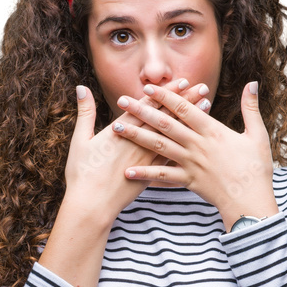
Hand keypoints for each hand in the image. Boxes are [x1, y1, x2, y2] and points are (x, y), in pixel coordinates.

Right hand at [63, 79, 210, 221]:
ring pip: (173, 135)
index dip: (167, 92)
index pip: (149, 105)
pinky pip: (172, 158)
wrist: (92, 205)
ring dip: (190, 121)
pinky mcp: (150, 175)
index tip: (183, 81)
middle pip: (166, 117)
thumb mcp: (81, 140)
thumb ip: (85, 113)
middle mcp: (138, 142)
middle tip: (202, 87)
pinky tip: (199, 139)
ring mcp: (146, 159)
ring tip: (205, 108)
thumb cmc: (83, 174)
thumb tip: (81, 87)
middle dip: (185, 101)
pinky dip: (186, 145)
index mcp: (121, 130)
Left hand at [112, 81, 278, 219]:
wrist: (251, 202)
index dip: (167, 96)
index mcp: (213, 131)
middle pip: (165, 124)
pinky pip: (163, 177)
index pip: (185, 109)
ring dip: (136, 136)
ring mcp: (191, 164)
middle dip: (142, 111)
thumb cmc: (257, 169)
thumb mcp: (257, 135)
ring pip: (159, 147)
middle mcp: (198, 146)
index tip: (149, 87)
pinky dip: (145, 173)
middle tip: (122, 100)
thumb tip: (252, 83)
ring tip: (117, 127)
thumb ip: (251, 108)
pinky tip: (128, 170)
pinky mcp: (188, 182)